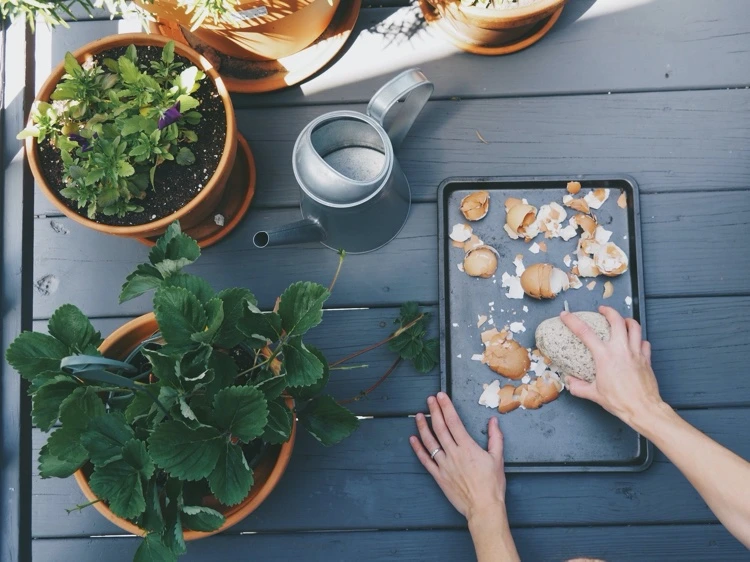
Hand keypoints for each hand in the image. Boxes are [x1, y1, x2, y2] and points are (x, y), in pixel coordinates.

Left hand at [409, 392, 505, 521]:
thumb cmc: (492, 485)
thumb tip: (493, 422)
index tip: (441, 397)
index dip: (446, 407)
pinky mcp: (438, 476)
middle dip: (434, 411)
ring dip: (423, 427)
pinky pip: (425, 460)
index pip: (453, 421)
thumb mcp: (498, 458)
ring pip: (430, 442)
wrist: (483, 507)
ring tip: (419, 415)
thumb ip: (495, 438)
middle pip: (440, 427)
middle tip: (430, 399)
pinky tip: (413, 439)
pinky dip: (418, 449)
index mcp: (467, 447)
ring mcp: (444, 465)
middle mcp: (453, 453)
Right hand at [560, 306, 663, 424]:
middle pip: (616, 320)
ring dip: (627, 320)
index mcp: (604, 357)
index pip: (585, 332)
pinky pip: (644, 342)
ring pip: (634, 327)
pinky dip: (639, 339)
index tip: (566, 315)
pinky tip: (635, 342)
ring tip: (622, 320)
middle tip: (602, 310)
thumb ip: (579, 387)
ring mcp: (635, 353)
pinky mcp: (646, 359)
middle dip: (609, 311)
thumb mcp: (594, 394)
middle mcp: (620, 350)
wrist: (643, 408)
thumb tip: (570, 382)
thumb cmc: (620, 401)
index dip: (573, 321)